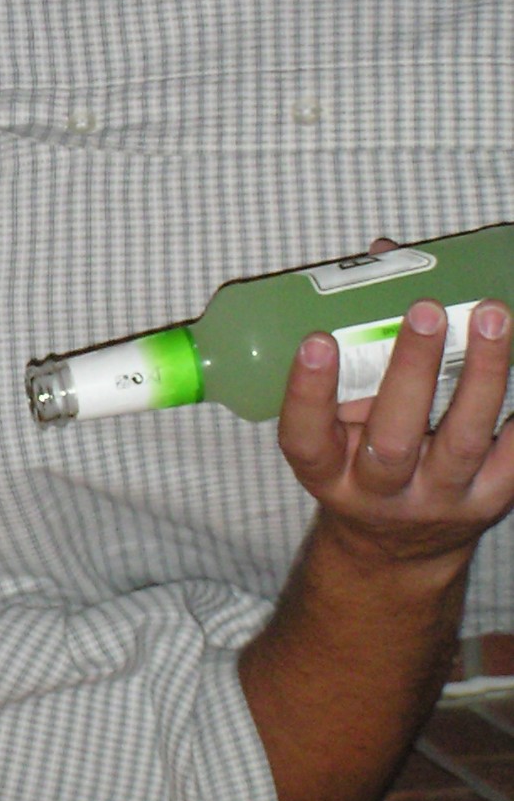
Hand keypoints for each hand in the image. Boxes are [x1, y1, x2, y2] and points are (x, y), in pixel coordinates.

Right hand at [278, 297, 513, 568]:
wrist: (397, 544)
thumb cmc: (357, 460)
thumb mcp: (334, 424)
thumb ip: (352, 351)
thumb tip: (387, 255)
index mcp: (325, 471)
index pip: (305, 437)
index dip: (307, 392)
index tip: (316, 339)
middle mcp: (377, 492)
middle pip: (393, 439)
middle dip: (413, 372)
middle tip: (427, 309)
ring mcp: (439, 499)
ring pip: (464, 441)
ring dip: (483, 375)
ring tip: (494, 315)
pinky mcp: (491, 499)